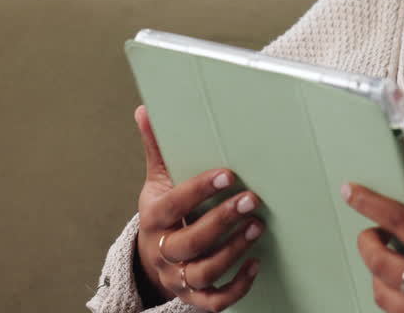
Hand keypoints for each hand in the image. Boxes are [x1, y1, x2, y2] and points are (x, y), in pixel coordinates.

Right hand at [133, 105, 264, 311]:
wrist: (150, 258)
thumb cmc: (163, 213)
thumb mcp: (157, 181)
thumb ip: (158, 149)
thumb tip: (146, 110)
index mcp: (155, 218)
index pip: (174, 204)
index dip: (199, 190)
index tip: (228, 174)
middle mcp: (164, 250)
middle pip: (190, 242)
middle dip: (222, 221)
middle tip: (252, 200)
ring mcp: (179, 276)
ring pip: (204, 272)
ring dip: (233, 251)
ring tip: (258, 227)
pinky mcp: (194, 296)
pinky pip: (214, 301)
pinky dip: (236, 287)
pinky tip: (255, 265)